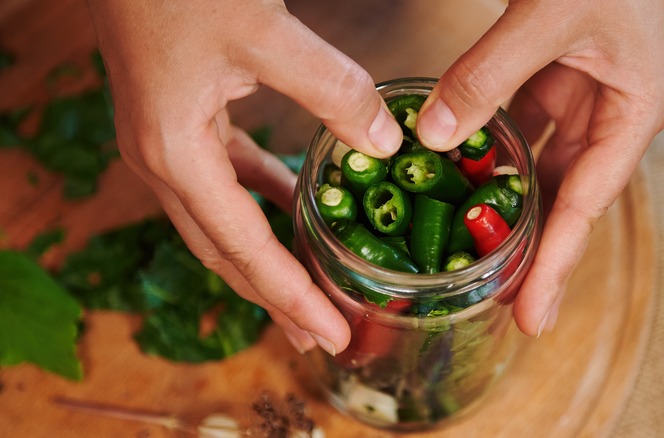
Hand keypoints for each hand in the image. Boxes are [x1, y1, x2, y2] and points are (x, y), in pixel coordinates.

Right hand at [85, 0, 403, 353]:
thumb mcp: (264, 33)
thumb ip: (331, 91)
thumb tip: (383, 146)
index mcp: (175, 154)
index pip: (243, 247)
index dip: (291, 295)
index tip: (331, 333)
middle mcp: (163, 161)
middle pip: (225, 252)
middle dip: (276, 295)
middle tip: (322, 334)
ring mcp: (167, 143)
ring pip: (222, 221)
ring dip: (266, 256)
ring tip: (308, 290)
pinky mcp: (181, 121)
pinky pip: (225, 179)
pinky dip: (261, 199)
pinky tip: (292, 203)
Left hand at [416, 0, 663, 335]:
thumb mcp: (547, 17)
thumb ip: (488, 75)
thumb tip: (434, 135)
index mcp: (630, 115)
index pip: (587, 205)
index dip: (554, 263)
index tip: (530, 314)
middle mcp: (607, 120)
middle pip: (566, 203)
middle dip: (531, 253)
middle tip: (497, 302)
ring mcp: (578, 105)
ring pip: (540, 175)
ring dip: (507, 212)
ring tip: (475, 257)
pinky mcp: (551, 87)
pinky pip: (519, 136)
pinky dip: (490, 160)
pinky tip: (461, 182)